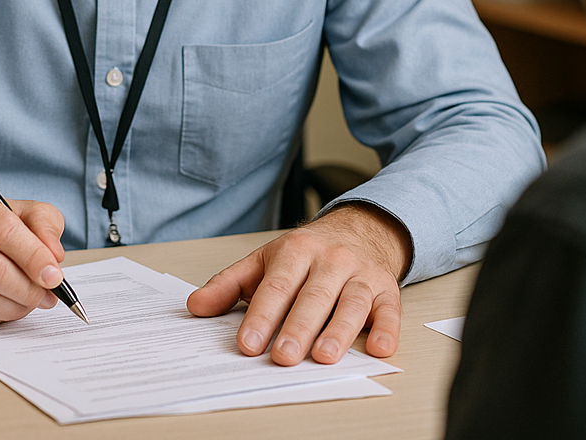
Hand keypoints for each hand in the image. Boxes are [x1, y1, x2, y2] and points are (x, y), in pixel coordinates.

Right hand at [0, 176, 66, 327]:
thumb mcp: (12, 207)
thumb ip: (42, 222)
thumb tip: (54, 256)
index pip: (1, 229)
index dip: (33, 256)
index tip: (55, 275)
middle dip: (28, 287)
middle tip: (48, 294)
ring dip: (15, 307)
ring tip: (31, 301)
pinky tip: (5, 307)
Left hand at [186, 203, 411, 364]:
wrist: (359, 229)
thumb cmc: (306, 253)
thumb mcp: (264, 261)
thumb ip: (229, 284)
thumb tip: (195, 306)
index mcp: (296, 251)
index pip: (276, 286)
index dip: (261, 316)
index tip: (247, 343)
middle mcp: (330, 261)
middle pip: (313, 296)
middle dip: (297, 327)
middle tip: (282, 356)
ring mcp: (360, 275)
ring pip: (350, 303)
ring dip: (338, 330)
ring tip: (323, 356)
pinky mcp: (386, 290)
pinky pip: (389, 310)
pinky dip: (386, 329)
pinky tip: (379, 348)